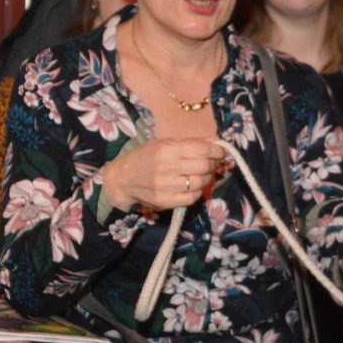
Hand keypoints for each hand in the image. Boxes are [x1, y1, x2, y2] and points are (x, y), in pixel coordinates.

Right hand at [101, 137, 225, 211]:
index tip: (220, 152)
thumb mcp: (164, 143)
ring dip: (207, 178)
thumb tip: (216, 141)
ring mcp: (166, 186)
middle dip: (213, 164)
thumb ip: (191, 142)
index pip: (202, 149)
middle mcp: (167, 167)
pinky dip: (198, 191)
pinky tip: (193, 186)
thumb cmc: (145, 157)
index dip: (217, 150)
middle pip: (204, 166)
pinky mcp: (165, 201)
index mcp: (167, 148)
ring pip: (201, 183)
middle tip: (212, 163)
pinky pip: (192, 197)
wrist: (122, 179)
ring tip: (202, 174)